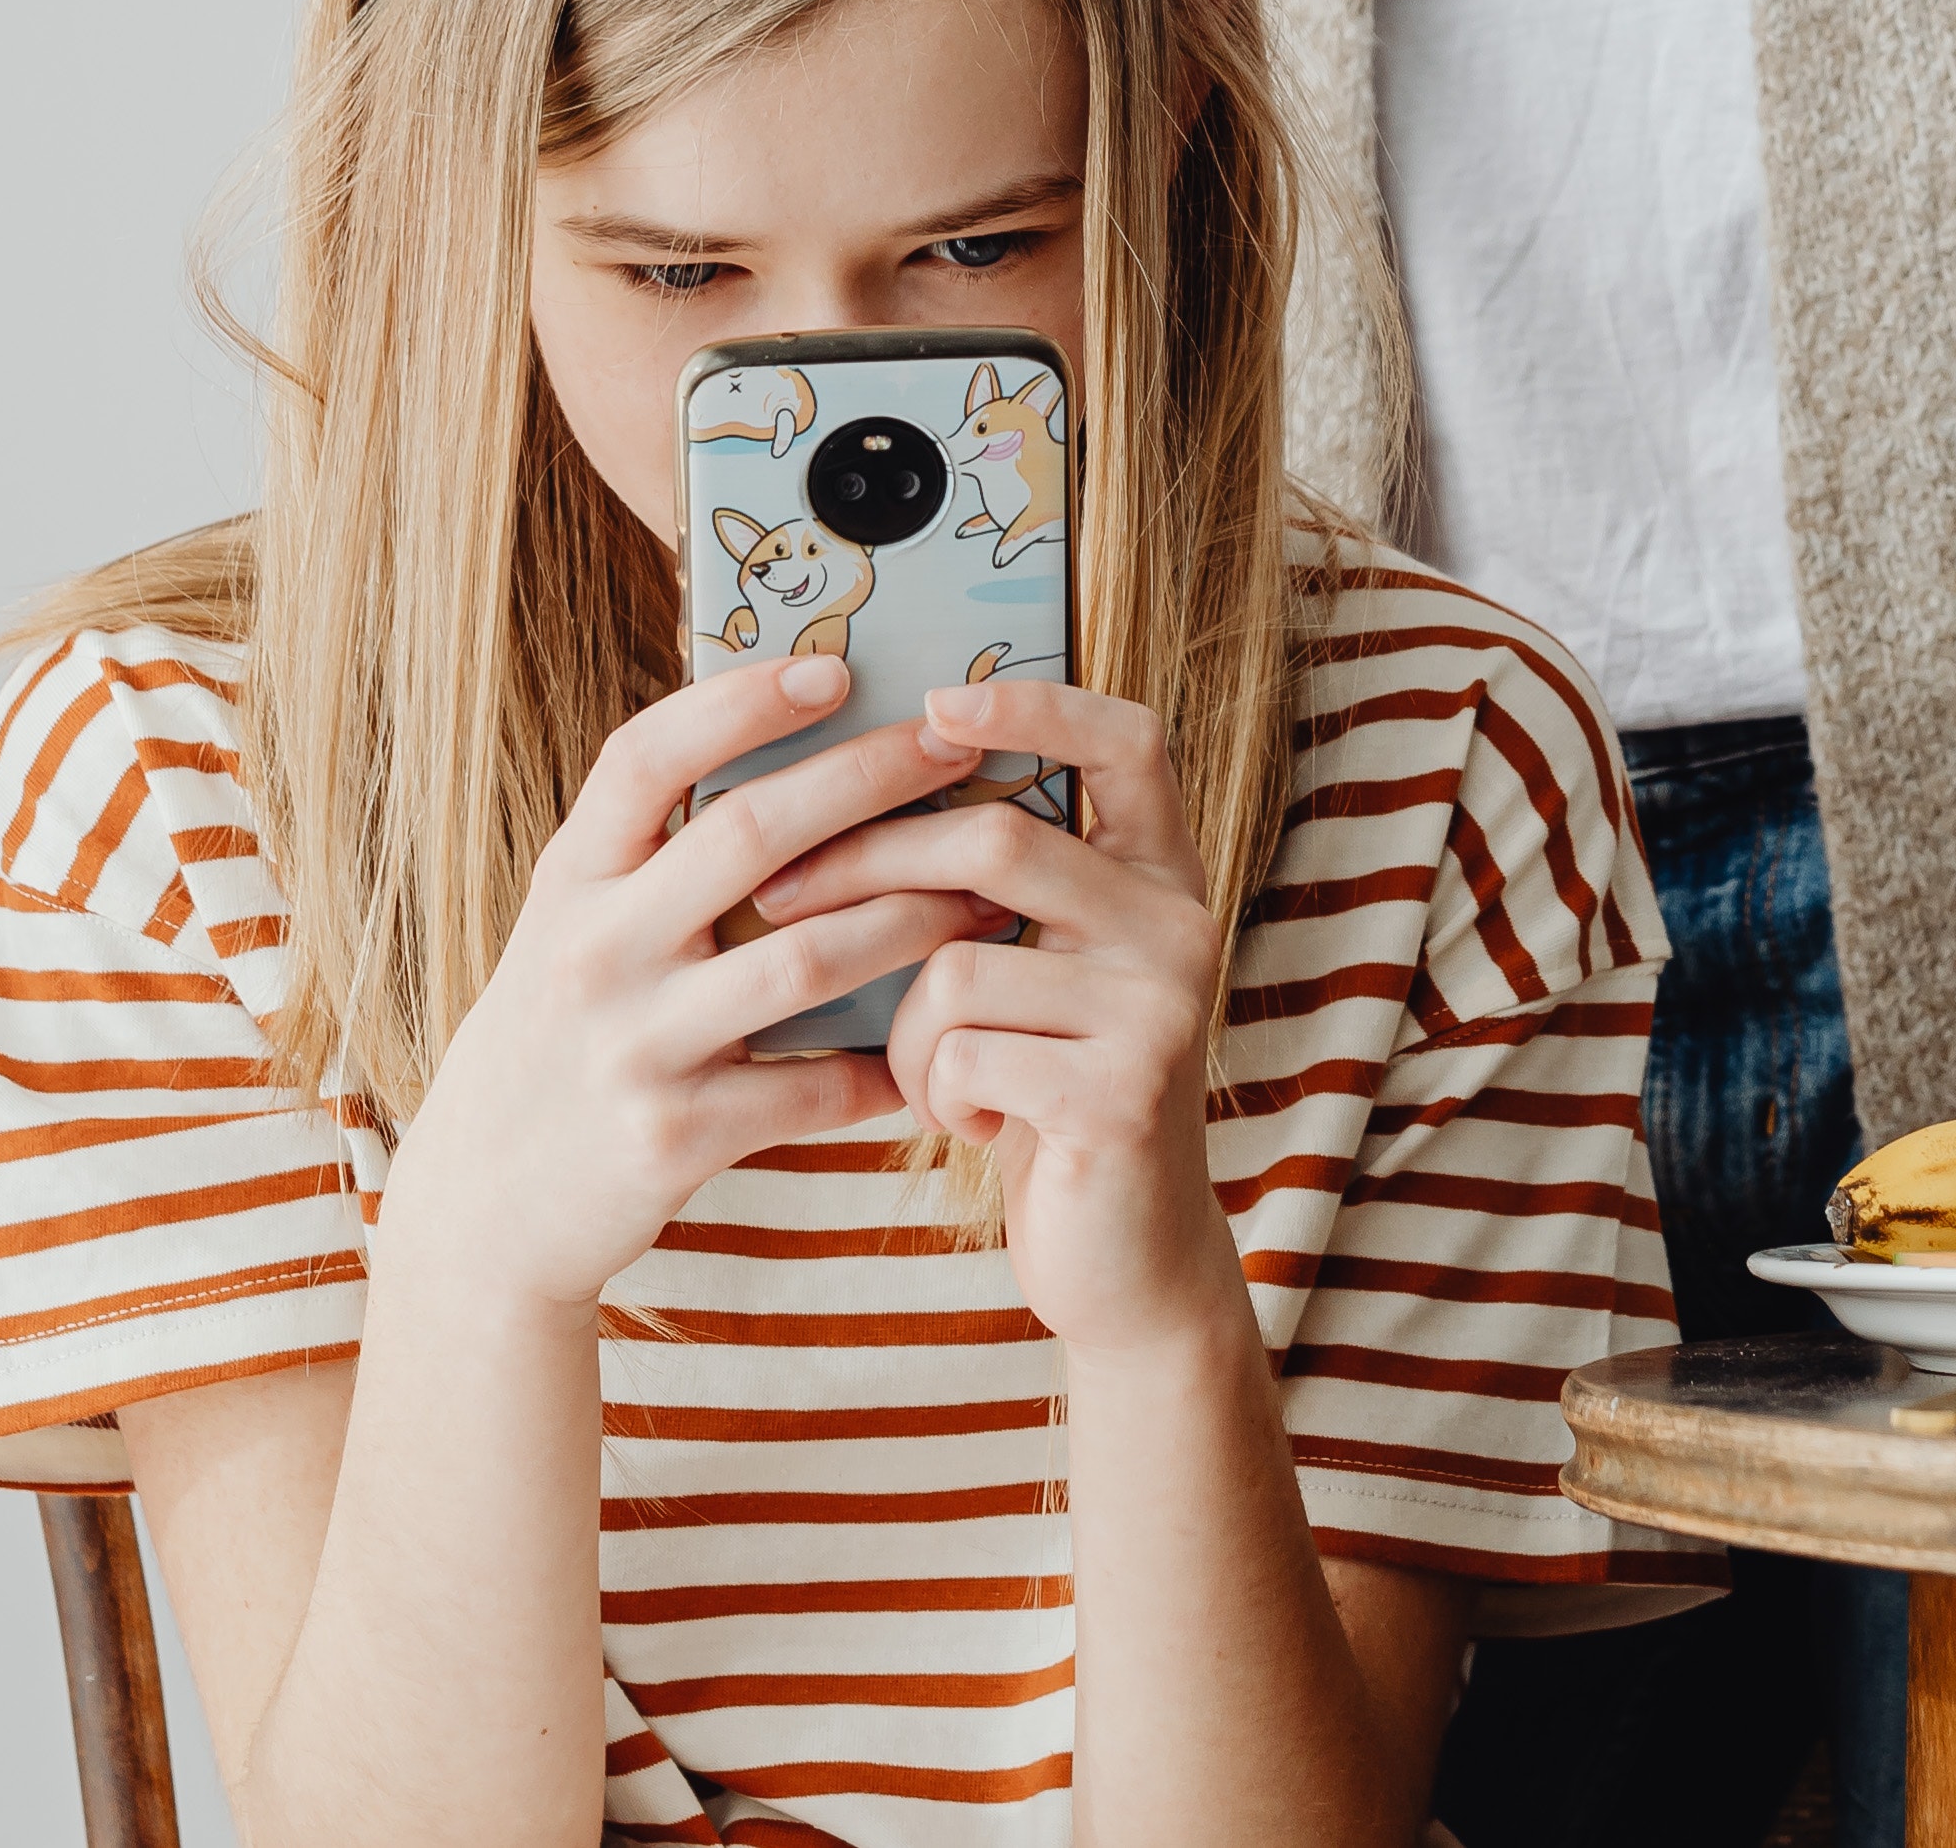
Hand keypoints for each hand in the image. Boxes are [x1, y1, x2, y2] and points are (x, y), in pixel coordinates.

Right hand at [373, 650, 997, 1314]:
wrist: (484, 1210)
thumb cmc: (557, 1040)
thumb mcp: (571, 930)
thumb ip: (650, 857)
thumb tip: (786, 751)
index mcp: (569, 881)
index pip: (646, 757)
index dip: (740, 702)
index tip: (833, 667)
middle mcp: (594, 950)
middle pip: (752, 834)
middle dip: (870, 775)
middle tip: (960, 741)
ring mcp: (633, 1046)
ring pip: (808, 956)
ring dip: (913, 915)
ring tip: (985, 892)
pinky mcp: (674, 1138)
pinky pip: (813, 1088)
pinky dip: (886, 1063)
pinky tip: (938, 1039)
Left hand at [747, 673, 1237, 1345]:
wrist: (1123, 1256)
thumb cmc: (1047, 1094)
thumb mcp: (1036, 974)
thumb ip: (996, 889)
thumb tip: (853, 782)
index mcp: (1160, 875)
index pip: (1126, 740)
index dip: (1036, 705)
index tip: (934, 699)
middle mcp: (1180, 923)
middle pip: (997, 841)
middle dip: (866, 865)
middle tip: (775, 899)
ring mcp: (1161, 1007)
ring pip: (958, 963)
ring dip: (905, 1029)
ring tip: (931, 1072)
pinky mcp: (1125, 1092)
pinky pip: (963, 1054)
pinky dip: (933, 1093)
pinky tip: (972, 1121)